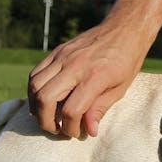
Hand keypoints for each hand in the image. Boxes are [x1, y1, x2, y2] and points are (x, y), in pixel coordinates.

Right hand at [27, 19, 145, 137]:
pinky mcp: (57, 51)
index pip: (71, 110)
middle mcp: (75, 65)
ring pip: (35, 85)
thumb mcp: (120, 89)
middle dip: (46, 121)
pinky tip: (44, 99)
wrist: (124, 29)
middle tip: (56, 129)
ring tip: (48, 116)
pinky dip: (35, 90)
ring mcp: (63, 56)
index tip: (76, 132)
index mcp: (95, 77)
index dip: (70, 128)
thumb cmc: (126, 61)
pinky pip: (36, 73)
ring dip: (36, 106)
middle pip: (45, 99)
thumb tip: (89, 131)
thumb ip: (100, 109)